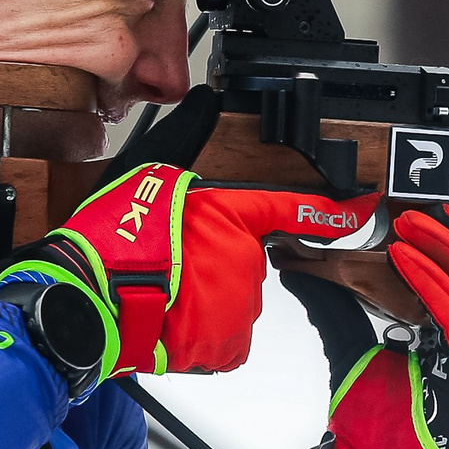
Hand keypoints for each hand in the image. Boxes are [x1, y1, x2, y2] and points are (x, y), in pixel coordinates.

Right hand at [0, 161, 379, 378]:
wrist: (86, 299)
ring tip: (161, 291)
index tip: (362, 206)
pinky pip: (224, 339)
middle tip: (169, 261)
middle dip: (214, 261)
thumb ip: (185, 137)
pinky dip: (201, 333)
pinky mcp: (223, 348)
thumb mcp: (149, 169)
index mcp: (232, 219)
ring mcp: (238, 310)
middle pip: (245, 262)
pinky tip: (169, 317)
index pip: (296, 210)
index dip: (337, 210)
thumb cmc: (110, 238)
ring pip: (233, 301)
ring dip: (206, 297)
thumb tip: (206, 101)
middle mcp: (245, 266)